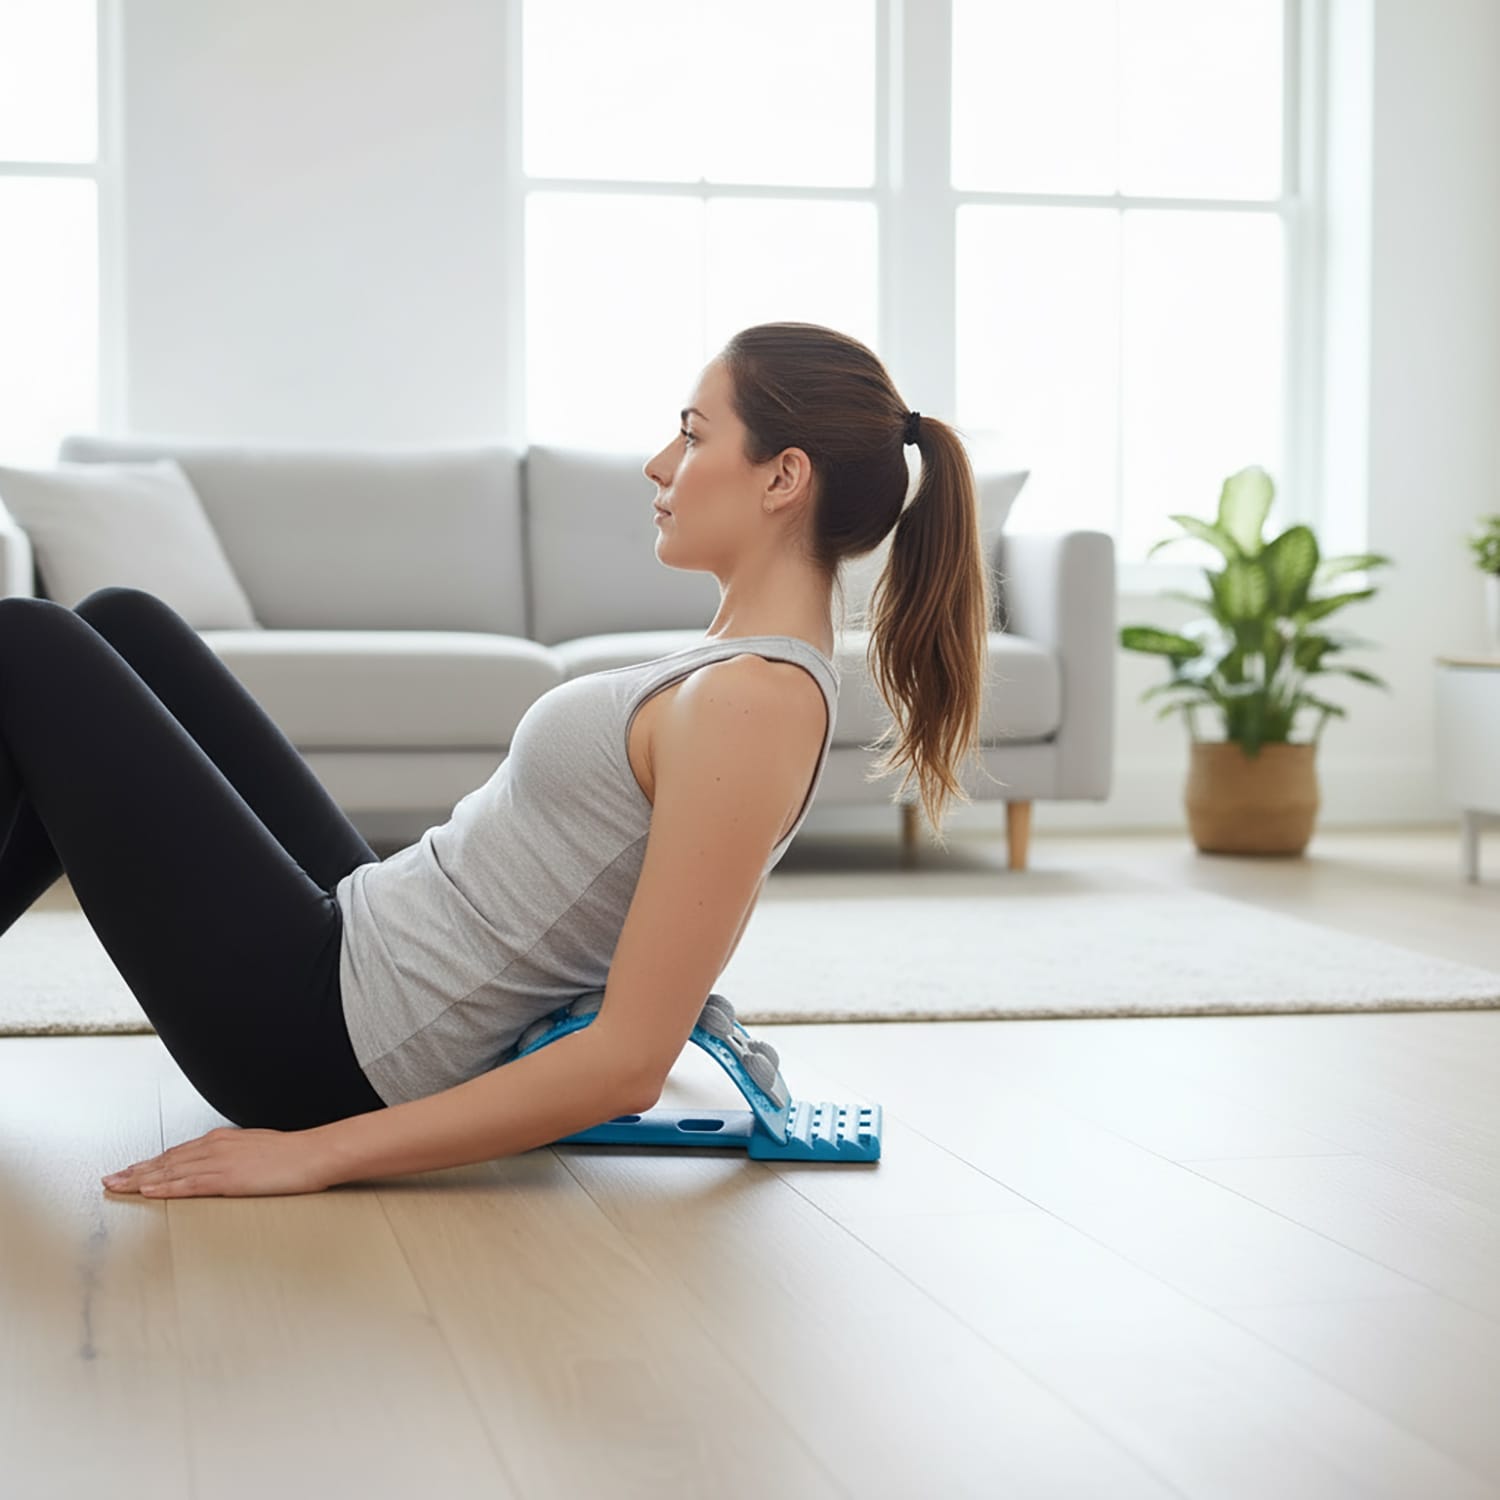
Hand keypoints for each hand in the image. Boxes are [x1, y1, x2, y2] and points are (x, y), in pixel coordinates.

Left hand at [101, 1125, 334, 1198]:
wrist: (314, 1154)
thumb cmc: (294, 1154)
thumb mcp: (259, 1150)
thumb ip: (237, 1157)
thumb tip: (227, 1166)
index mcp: (224, 1140)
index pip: (179, 1153)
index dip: (151, 1162)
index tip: (132, 1170)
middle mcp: (216, 1147)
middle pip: (167, 1160)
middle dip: (136, 1170)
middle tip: (111, 1179)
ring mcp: (220, 1162)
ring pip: (170, 1170)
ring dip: (141, 1178)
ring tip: (118, 1186)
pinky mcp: (227, 1178)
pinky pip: (188, 1184)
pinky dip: (164, 1186)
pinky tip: (148, 1190)